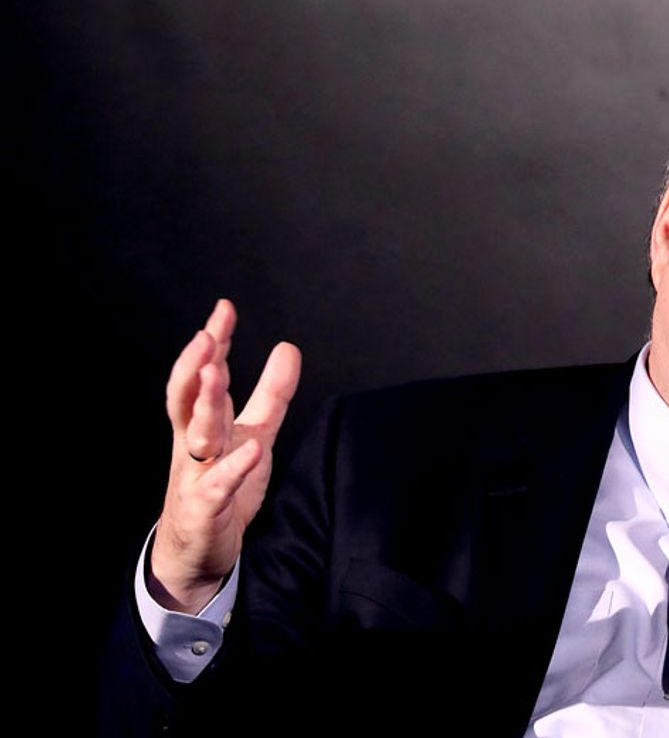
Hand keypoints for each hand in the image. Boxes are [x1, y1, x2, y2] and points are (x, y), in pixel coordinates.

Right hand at [148, 299, 300, 613]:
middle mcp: (193, 444)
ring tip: (216, 373)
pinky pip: (217, 487)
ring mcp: (195, 475)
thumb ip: (270, 394)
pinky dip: (233, 469)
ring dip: (205, 405)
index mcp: (201, 423)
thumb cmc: (222, 486)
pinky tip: (251, 451)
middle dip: (195, 367)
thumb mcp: (253, 433)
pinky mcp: (205, 509)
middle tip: (207, 337)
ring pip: (196, 436)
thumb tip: (288, 347)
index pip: (202, 376)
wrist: (196, 552)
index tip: (224, 309)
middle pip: (187, 400)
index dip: (213, 343)